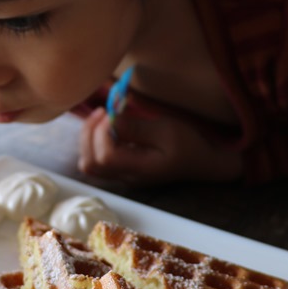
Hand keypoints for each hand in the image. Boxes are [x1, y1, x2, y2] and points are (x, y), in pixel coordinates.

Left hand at [78, 106, 242, 184]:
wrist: (200, 162)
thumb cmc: (187, 144)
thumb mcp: (166, 130)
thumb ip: (136, 128)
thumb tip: (110, 121)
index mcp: (139, 169)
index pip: (104, 156)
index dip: (100, 132)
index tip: (111, 112)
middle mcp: (126, 176)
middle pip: (89, 163)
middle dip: (88, 134)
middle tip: (102, 111)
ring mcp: (122, 175)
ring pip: (88, 163)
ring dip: (87, 138)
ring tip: (101, 117)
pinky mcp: (121, 170)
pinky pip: (95, 160)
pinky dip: (92, 142)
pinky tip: (105, 127)